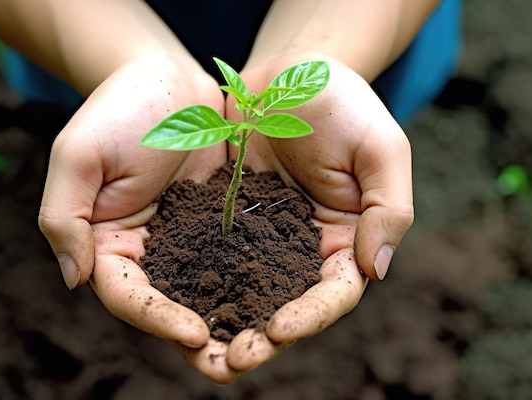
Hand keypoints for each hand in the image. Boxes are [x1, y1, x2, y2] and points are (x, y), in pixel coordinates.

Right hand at [37, 56, 240, 382]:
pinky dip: (257, 284)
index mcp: (110, 242)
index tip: (194, 334)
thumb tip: (73, 279)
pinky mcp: (219, 224)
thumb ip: (66, 217)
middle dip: (199, 339)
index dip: (157, 319)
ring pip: (208, 292)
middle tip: (233, 365)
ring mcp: (186, 240)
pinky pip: (238, 260)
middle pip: (170, 306)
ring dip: (233, 323)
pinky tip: (283, 301)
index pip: (127, 295)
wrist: (167, 78)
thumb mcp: (78, 154)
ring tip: (265, 347)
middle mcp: (149, 251)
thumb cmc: (117, 108)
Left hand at [222, 55, 413, 370]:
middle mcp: (304, 247)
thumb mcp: (381, 147)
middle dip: (262, 336)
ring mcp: (264, 238)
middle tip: (233, 361)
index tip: (282, 328)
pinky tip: (177, 304)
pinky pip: (211, 258)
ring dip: (225, 324)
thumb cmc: (344, 103)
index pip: (335, 291)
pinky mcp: (229, 221)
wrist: (288, 74)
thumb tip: (378, 269)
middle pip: (286, 304)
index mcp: (346, 238)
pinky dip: (198, 286)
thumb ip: (388, 208)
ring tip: (201, 351)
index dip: (313, 315)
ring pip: (245, 291)